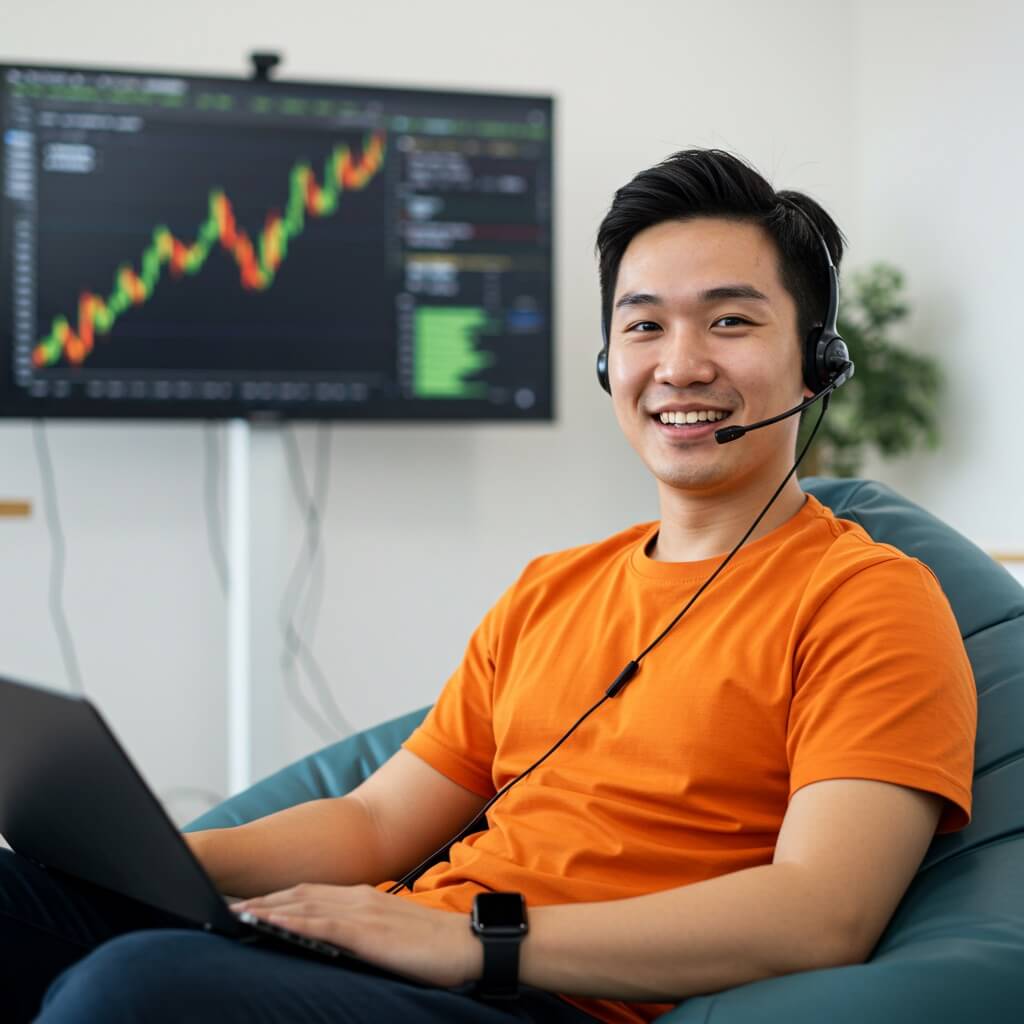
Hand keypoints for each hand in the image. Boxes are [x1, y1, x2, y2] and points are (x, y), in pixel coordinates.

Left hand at [231, 883, 482, 987]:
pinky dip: (291, 921)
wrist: (469, 943)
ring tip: (234, 913)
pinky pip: (321, 925)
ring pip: (303, 905)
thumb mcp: (390, 931)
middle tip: (224, 905)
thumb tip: (336, 940)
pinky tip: (269, 923)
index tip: (244, 902)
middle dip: (261, 898)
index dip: (274, 896)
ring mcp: (362, 911)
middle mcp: (358, 896)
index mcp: (362, 896)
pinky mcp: (368, 932)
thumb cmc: (433, 945)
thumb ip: (362, 930)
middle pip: (298, 893)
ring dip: (266, 907)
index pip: (308, 892)